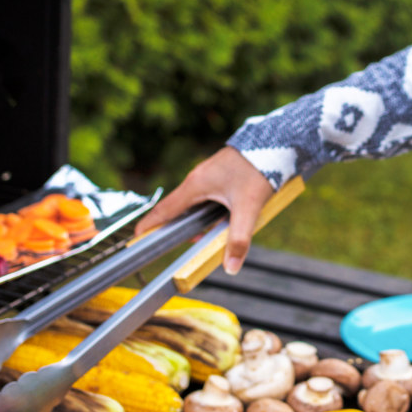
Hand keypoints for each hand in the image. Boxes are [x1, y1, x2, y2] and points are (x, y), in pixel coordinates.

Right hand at [133, 146, 276, 274]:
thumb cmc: (258, 170)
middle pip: (178, 210)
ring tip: (213, 234)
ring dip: (198, 222)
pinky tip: (224, 220)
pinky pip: (205, 198)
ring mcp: (207, 176)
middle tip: (186, 244)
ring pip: (194, 205)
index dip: (149, 225)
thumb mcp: (249, 208)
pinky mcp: (218, 176)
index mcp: (195, 185)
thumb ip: (239, 238)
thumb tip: (231, 268)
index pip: (164, 209)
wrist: (275, 143)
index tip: (136, 239)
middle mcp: (196, 179)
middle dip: (179, 229)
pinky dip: (208, 212)